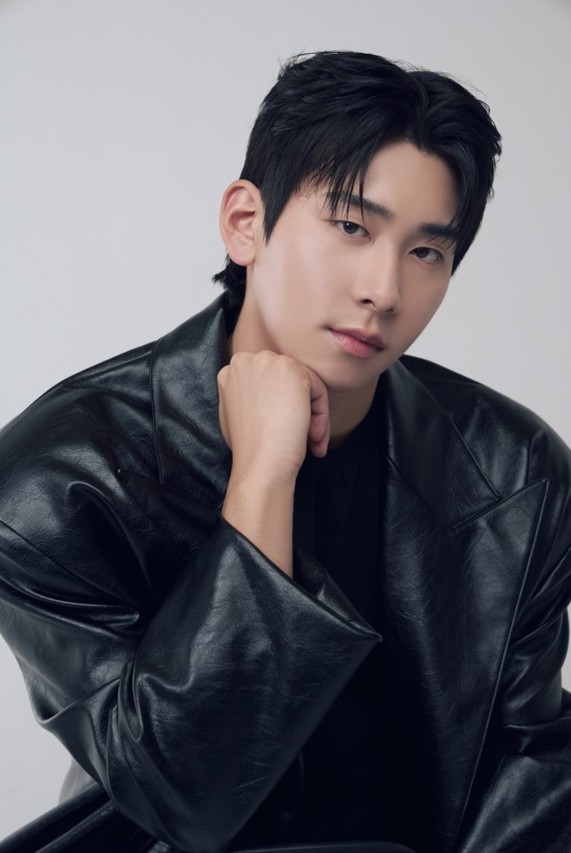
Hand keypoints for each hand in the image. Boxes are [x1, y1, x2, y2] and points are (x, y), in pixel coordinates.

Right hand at [217, 350, 329, 480]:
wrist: (260, 464)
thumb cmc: (251, 449)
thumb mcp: (239, 414)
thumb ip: (250, 396)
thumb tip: (272, 396)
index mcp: (230, 372)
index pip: (269, 383)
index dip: (281, 408)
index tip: (286, 431)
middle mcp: (245, 360)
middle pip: (287, 381)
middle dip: (299, 409)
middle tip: (307, 438)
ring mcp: (267, 362)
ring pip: (305, 385)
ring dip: (313, 416)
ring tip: (312, 441)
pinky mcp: (290, 369)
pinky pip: (318, 389)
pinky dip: (321, 415)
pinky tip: (313, 437)